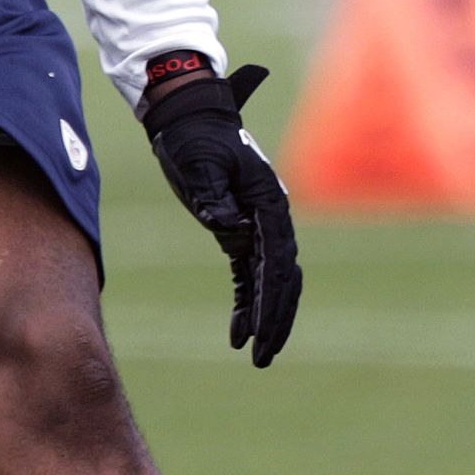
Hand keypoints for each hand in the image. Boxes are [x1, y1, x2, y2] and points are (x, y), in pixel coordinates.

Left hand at [139, 53, 302, 366]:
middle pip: (283, 278)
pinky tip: (237, 332)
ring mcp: (259, 226)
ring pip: (272, 281)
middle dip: (276, 319)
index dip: (271, 300)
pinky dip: (248, 304)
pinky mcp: (242, 232)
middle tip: (263, 358)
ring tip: (258, 356)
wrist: (191, 116)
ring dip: (267, 317)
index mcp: (269, 201)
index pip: (276, 261)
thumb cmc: (193, 138)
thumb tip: (228, 227)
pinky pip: (251, 276)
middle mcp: (272, 218)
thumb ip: (212, 195)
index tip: (260, 332)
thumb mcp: (197, 163)